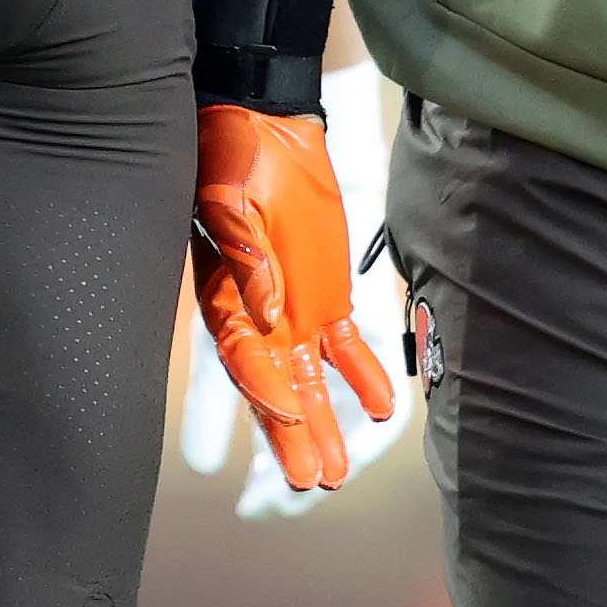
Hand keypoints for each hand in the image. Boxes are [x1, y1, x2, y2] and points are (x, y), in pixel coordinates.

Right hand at [189, 104, 395, 489]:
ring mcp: (293, 311)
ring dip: (323, 423)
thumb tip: (266, 309)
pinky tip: (382, 409)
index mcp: (224, 298)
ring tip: (338, 475)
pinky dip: (363, 376)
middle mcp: (257, 318)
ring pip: (311, 381)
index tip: (288, 416)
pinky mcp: (327, 296)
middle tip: (311, 482)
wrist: (265, 124)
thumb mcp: (228, 199)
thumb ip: (245, 255)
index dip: (264, 387)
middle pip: (275, 387)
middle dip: (292, 435)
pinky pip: (347, 346)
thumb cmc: (230, 156)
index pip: (244, 355)